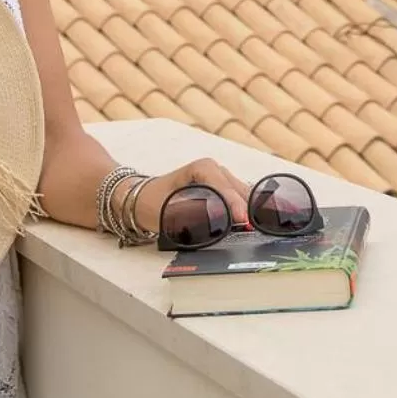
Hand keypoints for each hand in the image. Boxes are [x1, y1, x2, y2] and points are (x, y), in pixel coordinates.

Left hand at [129, 158, 252, 236]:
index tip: (242, 219)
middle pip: (238, 189)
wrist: (143, 199)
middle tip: (254, 229)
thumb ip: (191, 215)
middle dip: (246, 208)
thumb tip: (214, 224)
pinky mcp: (221, 189)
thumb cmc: (153, 201)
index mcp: (203, 168)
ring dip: (246, 209)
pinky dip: (242, 210)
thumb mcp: (169, 208)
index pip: (224, 187)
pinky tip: (248, 224)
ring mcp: (220, 178)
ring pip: (241, 193)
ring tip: (254, 229)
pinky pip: (237, 198)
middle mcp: (215, 169)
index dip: (234, 203)